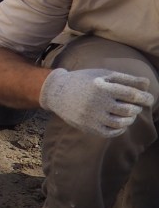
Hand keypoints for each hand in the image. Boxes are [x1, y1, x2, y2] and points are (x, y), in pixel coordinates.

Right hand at [39, 67, 153, 136]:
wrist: (57, 92)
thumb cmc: (84, 81)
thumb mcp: (103, 74)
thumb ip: (126, 79)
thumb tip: (148, 83)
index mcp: (101, 87)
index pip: (131, 94)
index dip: (145, 98)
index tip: (150, 99)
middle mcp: (96, 102)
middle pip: (128, 109)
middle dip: (136, 108)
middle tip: (136, 106)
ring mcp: (92, 116)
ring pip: (121, 122)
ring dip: (129, 119)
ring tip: (128, 114)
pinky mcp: (88, 127)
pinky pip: (111, 132)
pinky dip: (120, 129)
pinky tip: (120, 123)